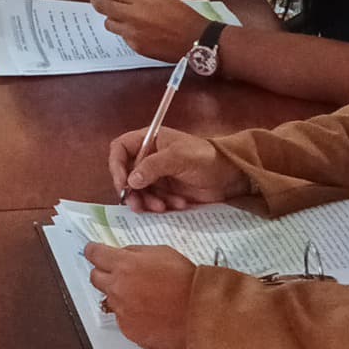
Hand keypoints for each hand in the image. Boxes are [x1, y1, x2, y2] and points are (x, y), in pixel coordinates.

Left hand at [81, 243, 194, 348]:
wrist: (200, 312)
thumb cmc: (186, 281)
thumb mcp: (162, 252)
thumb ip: (136, 252)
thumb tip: (121, 254)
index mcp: (124, 265)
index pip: (94, 254)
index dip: (94, 251)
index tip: (93, 251)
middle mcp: (118, 288)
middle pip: (95, 277)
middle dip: (104, 273)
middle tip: (120, 274)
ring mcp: (122, 311)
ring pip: (111, 299)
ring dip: (121, 295)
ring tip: (145, 296)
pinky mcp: (128, 330)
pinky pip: (123, 319)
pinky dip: (131, 314)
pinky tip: (150, 312)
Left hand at [93, 0, 210, 63]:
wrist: (195, 40)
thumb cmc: (182, 15)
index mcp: (141, 0)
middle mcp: (133, 16)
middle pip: (103, 7)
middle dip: (97, 2)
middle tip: (96, 0)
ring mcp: (132, 33)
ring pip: (109, 23)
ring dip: (112, 18)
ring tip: (121, 16)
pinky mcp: (136, 47)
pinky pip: (123, 36)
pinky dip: (126, 32)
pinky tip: (138, 30)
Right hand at [105, 129, 248, 212]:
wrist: (232, 176)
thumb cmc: (205, 158)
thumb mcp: (179, 158)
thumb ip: (152, 167)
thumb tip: (130, 181)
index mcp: (149, 141)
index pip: (120, 149)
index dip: (116, 165)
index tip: (123, 184)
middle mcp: (149, 157)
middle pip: (126, 174)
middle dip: (132, 191)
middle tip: (138, 205)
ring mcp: (157, 175)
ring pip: (139, 191)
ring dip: (148, 201)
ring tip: (163, 207)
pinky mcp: (166, 191)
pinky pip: (154, 200)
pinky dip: (162, 205)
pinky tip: (178, 204)